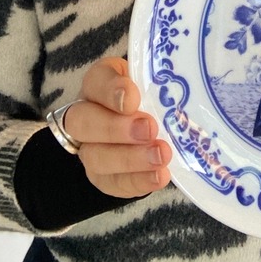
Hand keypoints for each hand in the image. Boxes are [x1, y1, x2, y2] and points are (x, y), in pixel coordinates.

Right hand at [63, 57, 171, 197]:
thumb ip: (158, 81)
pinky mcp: (102, 176)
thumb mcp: (154, 78)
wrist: (156, 123)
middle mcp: (86, 114)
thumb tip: (177, 87)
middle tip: (150, 129)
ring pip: (95, 157)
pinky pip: (112, 183)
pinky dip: (138, 181)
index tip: (132, 99)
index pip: (95, 81)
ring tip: (161, 156)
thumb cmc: (154, 93)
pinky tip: (159, 175)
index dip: (110, 91)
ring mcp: (90, 148)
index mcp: (100, 81)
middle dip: (116, 128)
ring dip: (130, 159)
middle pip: (83, 122)